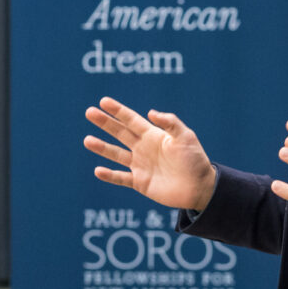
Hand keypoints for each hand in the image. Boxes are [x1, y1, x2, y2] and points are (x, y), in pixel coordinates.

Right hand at [84, 97, 215, 210]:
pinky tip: (98, 170)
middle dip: (105, 123)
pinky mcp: (140, 182)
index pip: (132, 120)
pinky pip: (121, 178)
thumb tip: (150, 112)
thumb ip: (170, 123)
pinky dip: (110, 176)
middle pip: (120, 133)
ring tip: (87, 140)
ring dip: (102, 147)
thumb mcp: (186, 137)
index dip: (118, 110)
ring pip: (116, 154)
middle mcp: (144, 148)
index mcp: (154, 135)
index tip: (104, 101)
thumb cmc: (195, 160)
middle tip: (89, 112)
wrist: (200, 187)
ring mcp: (140, 165)